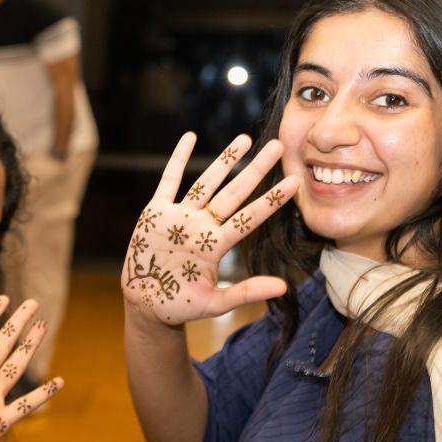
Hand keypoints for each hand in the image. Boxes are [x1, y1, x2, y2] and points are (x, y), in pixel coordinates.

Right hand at [121, 132, 297, 325]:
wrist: (147, 303)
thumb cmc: (181, 304)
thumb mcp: (215, 303)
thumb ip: (246, 292)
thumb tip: (284, 288)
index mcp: (217, 245)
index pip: (250, 218)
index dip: (271, 201)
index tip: (294, 182)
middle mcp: (202, 225)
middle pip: (233, 193)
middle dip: (255, 170)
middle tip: (278, 146)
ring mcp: (180, 217)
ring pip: (206, 183)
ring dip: (224, 160)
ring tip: (245, 138)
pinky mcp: (156, 213)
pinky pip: (169, 181)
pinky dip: (178, 159)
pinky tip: (190, 137)